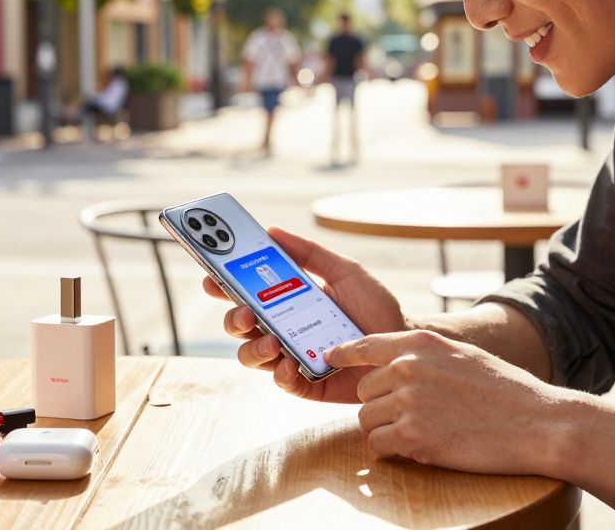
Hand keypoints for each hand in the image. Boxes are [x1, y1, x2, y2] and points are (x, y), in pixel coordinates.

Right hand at [202, 226, 408, 403]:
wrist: (404, 345)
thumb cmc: (376, 308)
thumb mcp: (345, 272)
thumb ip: (310, 254)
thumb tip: (272, 230)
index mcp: (287, 301)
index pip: (246, 293)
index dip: (223, 286)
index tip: (211, 278)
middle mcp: (283, 329)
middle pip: (239, 326)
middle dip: (233, 318)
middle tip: (246, 313)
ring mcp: (292, 357)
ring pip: (251, 356)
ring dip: (254, 348)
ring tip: (273, 342)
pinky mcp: (308, 384)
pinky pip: (281, 381)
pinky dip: (281, 373)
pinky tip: (290, 364)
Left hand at [324, 330, 566, 475]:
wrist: (536, 422)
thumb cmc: (506, 391)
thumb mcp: (462, 356)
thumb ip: (425, 356)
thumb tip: (395, 367)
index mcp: (421, 342)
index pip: (366, 344)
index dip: (345, 353)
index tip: (330, 357)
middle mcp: (408, 367)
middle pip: (365, 390)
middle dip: (381, 406)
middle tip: (409, 418)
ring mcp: (408, 401)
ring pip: (367, 420)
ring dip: (386, 431)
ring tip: (419, 434)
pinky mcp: (412, 436)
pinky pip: (379, 446)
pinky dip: (392, 452)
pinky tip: (419, 449)